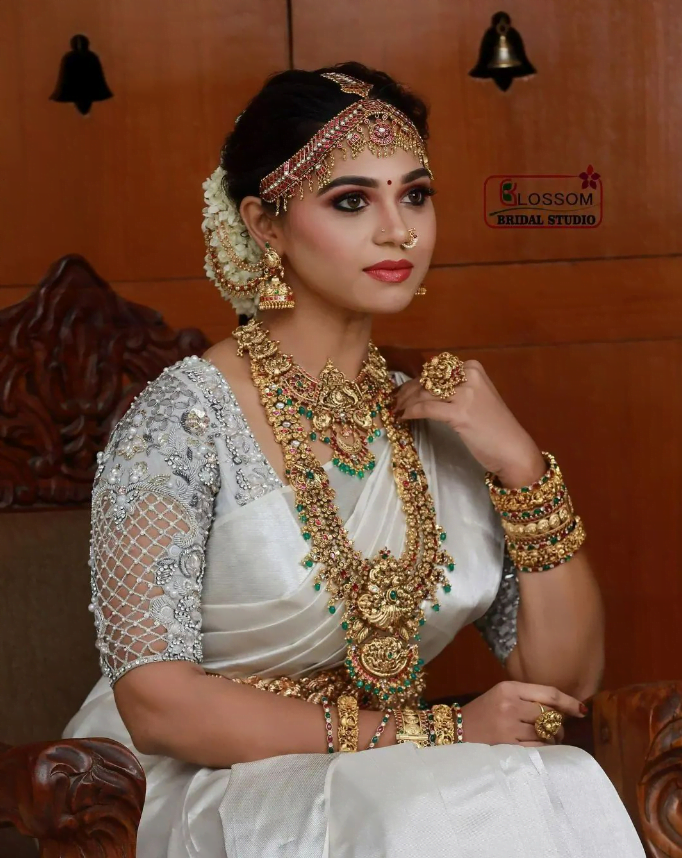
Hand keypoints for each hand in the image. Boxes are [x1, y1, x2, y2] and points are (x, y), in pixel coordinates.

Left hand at [390, 360, 545, 486]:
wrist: (513, 449)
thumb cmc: (494, 427)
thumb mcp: (476, 399)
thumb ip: (454, 390)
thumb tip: (421, 389)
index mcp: (473, 368)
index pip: (434, 370)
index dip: (415, 381)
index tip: (402, 391)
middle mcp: (469, 375)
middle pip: (427, 380)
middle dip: (407, 391)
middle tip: (394, 401)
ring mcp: (465, 393)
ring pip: (423, 392)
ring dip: (405, 402)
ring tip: (396, 410)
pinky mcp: (460, 412)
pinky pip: (426, 408)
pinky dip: (411, 412)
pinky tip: (403, 418)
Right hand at [458, 681, 585, 746]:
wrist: (456, 730)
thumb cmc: (483, 711)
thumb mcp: (501, 694)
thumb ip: (527, 696)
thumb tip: (561, 708)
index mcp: (509, 688)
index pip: (548, 693)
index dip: (568, 702)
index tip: (581, 709)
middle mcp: (510, 705)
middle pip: (549, 715)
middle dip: (558, 724)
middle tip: (557, 729)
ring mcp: (509, 727)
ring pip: (545, 734)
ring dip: (552, 738)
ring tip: (547, 739)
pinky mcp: (507, 745)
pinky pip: (537, 748)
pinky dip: (543, 748)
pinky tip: (541, 747)